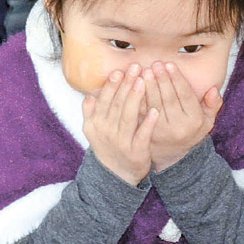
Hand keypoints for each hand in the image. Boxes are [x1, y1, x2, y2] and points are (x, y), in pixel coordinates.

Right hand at [82, 65, 157, 184]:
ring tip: (143, 81)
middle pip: (117, 105)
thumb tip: (89, 96)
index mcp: (95, 124)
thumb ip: (90, 113)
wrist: (115, 176)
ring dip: (135, 98)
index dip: (112, 85)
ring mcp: (121, 143)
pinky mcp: (136, 152)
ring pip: (128, 117)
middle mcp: (106, 132)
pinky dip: (148, 123)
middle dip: (126, 85)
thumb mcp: (93, 131)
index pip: (104, 100)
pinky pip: (142, 135)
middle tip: (136, 67)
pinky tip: (155, 110)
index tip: (120, 70)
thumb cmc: (107, 146)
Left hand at [142, 61, 222, 171]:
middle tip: (156, 64)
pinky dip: (138, 97)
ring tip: (145, 70)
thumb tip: (213, 90)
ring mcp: (161, 131)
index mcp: (194, 121)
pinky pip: (142, 112)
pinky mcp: (147, 132)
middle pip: (169, 99)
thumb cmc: (190, 130)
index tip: (170, 64)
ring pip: (154, 104)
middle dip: (162, 79)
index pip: (186, 96)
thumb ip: (213, 105)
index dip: (177, 79)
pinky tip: (135, 84)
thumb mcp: (207, 120)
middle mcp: (178, 127)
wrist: (171, 154)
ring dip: (149, 86)